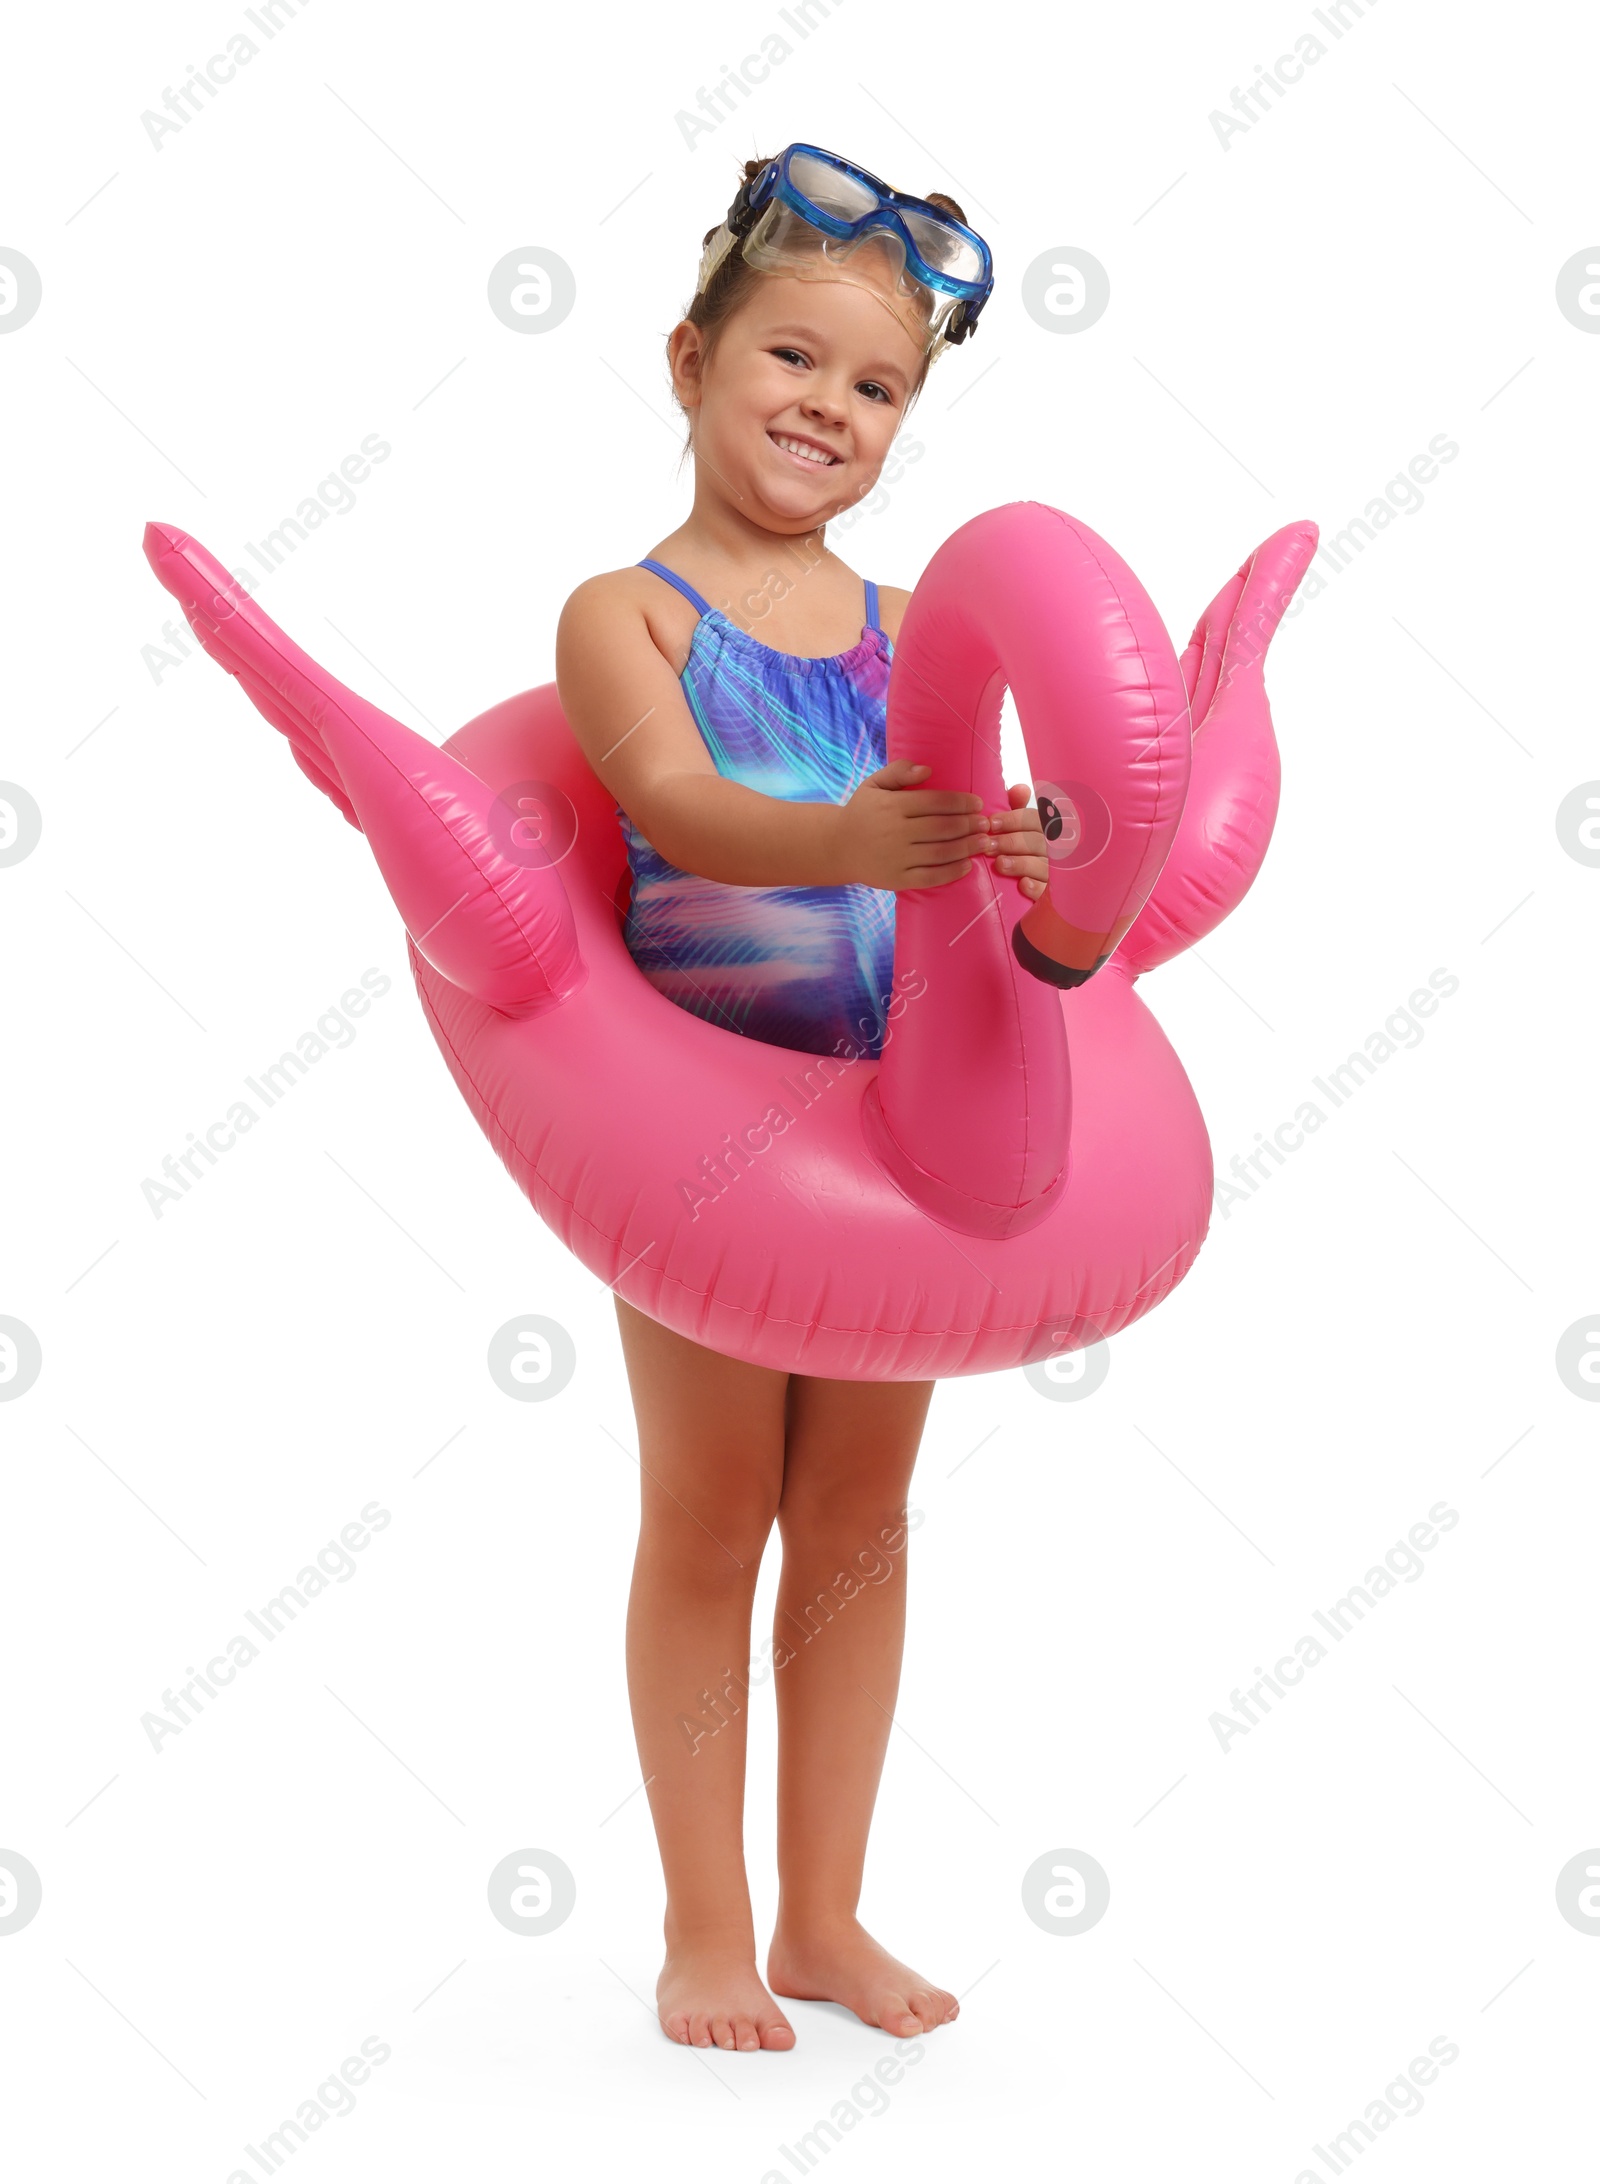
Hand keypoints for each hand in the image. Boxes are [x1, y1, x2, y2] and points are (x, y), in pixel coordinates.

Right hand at [836, 761, 992, 889]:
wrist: (837, 847)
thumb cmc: (862, 812)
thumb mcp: (874, 784)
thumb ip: (899, 772)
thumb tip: (927, 770)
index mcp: (893, 806)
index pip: (935, 802)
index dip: (961, 803)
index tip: (978, 804)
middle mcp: (896, 832)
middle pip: (942, 828)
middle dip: (969, 825)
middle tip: (987, 824)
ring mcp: (897, 858)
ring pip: (940, 853)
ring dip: (967, 848)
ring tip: (984, 843)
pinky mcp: (897, 879)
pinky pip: (930, 877)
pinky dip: (951, 872)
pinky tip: (967, 866)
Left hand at [979, 783, 1049, 899]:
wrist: (1029, 896)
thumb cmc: (1022, 855)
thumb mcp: (1019, 830)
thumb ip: (1017, 809)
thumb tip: (1020, 788)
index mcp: (1048, 830)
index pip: (1035, 820)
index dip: (1013, 820)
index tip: (990, 824)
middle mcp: (1056, 850)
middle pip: (1038, 842)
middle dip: (1011, 842)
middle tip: (988, 845)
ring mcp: (1057, 874)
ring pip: (1043, 865)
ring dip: (1021, 863)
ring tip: (999, 864)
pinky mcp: (1054, 897)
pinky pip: (1049, 891)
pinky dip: (1037, 888)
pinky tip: (1023, 885)